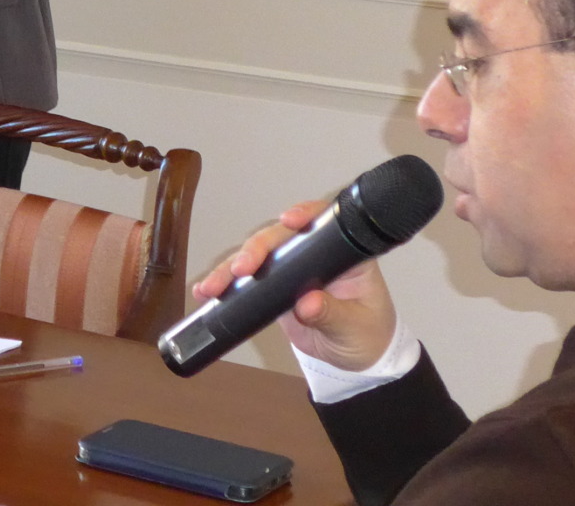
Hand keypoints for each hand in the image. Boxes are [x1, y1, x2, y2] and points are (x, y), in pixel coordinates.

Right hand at [192, 198, 398, 372]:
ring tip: (211, 287)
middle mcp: (314, 254)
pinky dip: (227, 286)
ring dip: (231, 269)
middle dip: (256, 249)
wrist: (356, 358)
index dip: (305, 215)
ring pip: (257, 257)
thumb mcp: (355, 327)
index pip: (324, 224)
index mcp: (344, 255)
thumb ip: (333, 314)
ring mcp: (291, 269)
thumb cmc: (367, 335)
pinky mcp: (274, 288)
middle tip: (241, 268)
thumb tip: (307, 303)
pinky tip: (206, 292)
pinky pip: (247, 281)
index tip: (288, 220)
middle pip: (280, 238)